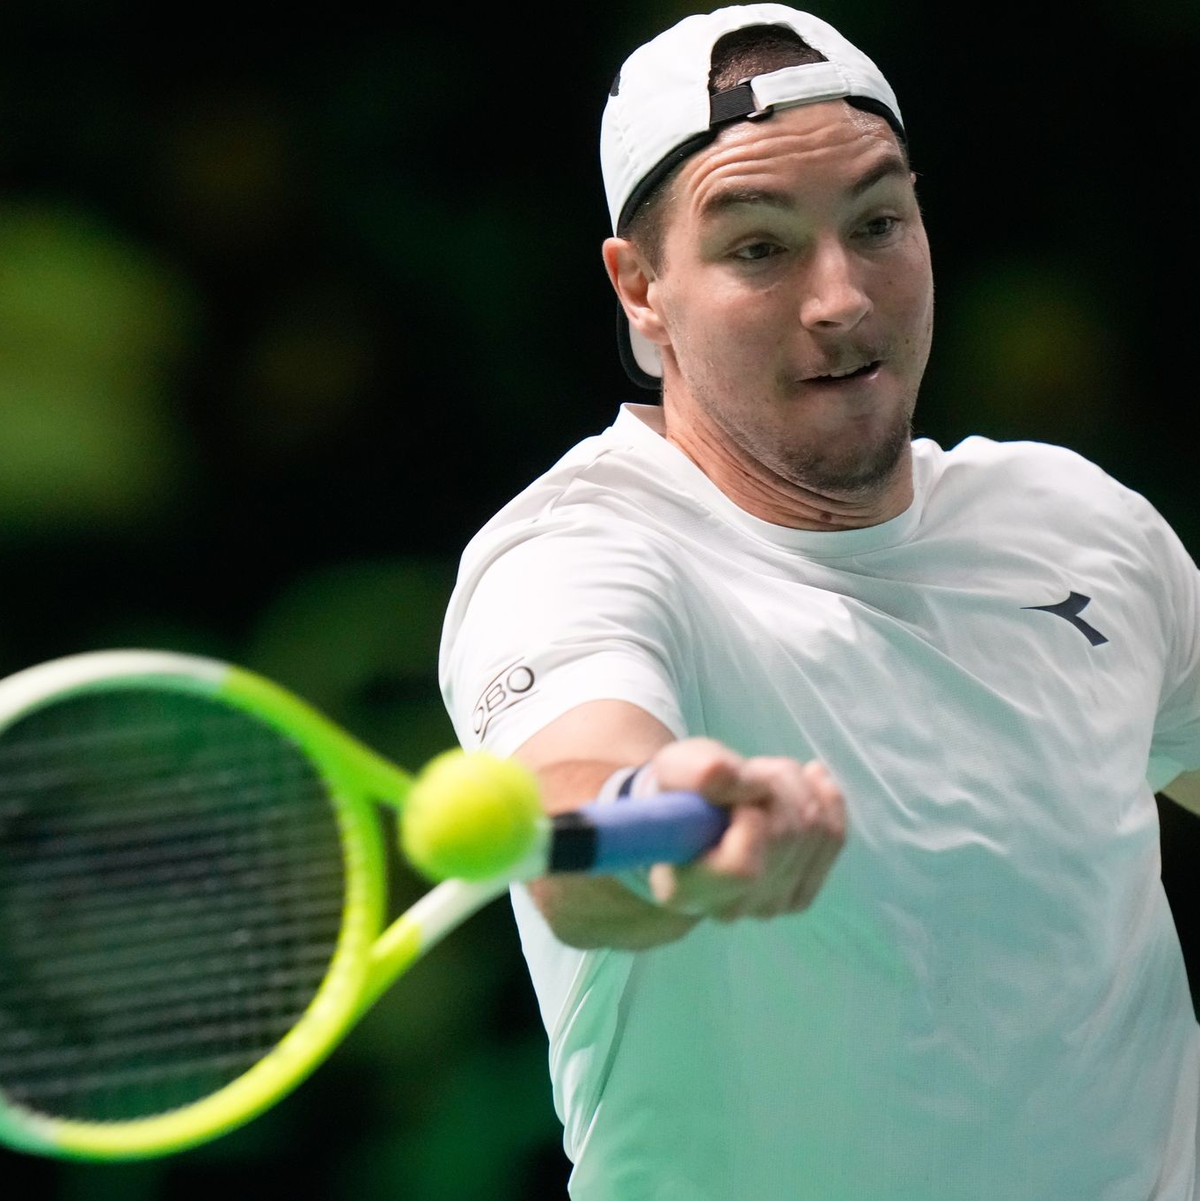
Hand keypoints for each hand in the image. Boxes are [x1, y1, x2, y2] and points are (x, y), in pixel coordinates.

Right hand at [644, 738, 845, 921]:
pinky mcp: (798, 895)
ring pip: (815, 831)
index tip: (735, 794)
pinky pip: (833, 838)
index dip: (750, 819)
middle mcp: (729, 909)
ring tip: (767, 777)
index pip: (742, 869)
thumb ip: (699, 772)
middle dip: (775, 785)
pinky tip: (808, 780)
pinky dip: (826, 799)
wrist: (691, 819)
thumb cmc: (676, 795)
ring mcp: (768, 907)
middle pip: (785, 838)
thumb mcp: (674, 769)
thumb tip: (740, 780)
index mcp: (686, 888)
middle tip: (749, 772)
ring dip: (797, 786)